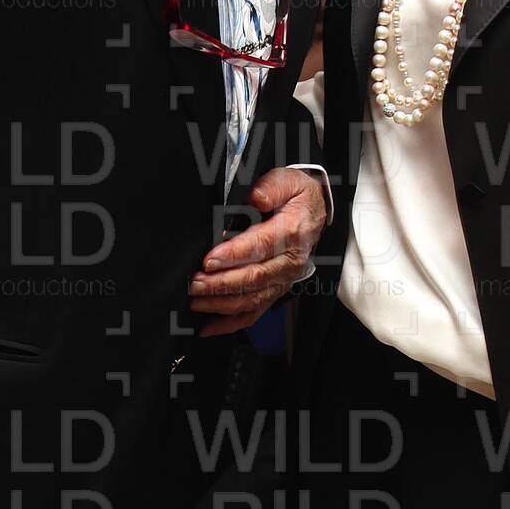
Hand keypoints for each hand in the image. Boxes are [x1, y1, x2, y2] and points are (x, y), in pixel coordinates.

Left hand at [188, 168, 326, 337]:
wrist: (313, 214)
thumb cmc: (297, 198)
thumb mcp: (289, 181)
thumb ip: (272, 187)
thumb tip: (256, 198)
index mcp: (292, 232)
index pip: (260, 246)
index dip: (233, 255)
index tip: (209, 260)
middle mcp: (289, 261)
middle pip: (254, 278)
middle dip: (221, 283)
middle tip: (196, 284)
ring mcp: (282, 280)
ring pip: (252, 298)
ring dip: (222, 303)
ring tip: (196, 301)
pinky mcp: (274, 291)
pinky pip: (253, 312)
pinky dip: (230, 323)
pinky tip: (208, 327)